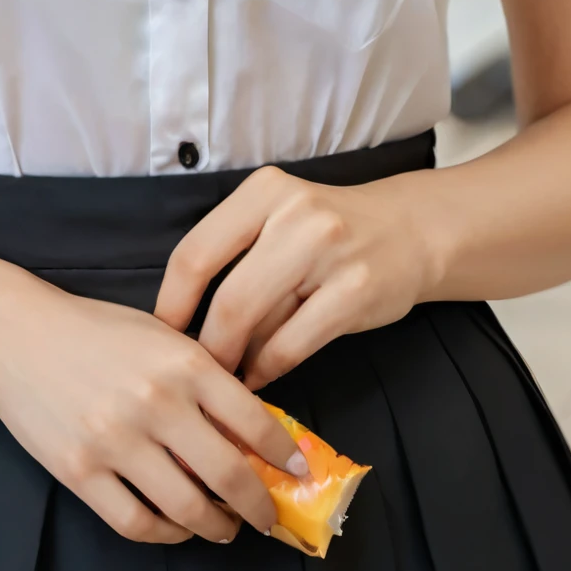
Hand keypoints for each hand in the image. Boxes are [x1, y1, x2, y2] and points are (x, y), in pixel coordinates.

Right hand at [0, 268, 309, 544]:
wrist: (16, 333)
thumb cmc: (93, 330)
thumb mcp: (160, 333)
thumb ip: (204, 375)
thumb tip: (251, 428)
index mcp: (183, 361)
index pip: (253, 421)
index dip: (283, 455)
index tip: (298, 473)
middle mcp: (156, 402)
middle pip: (229, 474)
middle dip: (258, 505)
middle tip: (268, 516)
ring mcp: (116, 440)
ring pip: (187, 508)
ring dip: (216, 526)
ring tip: (224, 527)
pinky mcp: (80, 471)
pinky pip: (137, 522)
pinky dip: (166, 534)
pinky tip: (176, 527)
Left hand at [154, 167, 437, 389]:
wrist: (410, 229)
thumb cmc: (328, 231)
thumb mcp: (278, 221)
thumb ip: (237, 260)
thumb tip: (184, 326)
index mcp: (264, 190)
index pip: (196, 252)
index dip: (171, 303)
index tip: (160, 336)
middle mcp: (294, 213)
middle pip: (226, 296)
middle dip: (204, 346)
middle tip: (193, 374)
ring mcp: (329, 252)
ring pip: (259, 322)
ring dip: (233, 362)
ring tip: (223, 380)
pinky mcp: (357, 292)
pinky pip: (295, 344)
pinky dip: (269, 369)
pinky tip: (260, 379)